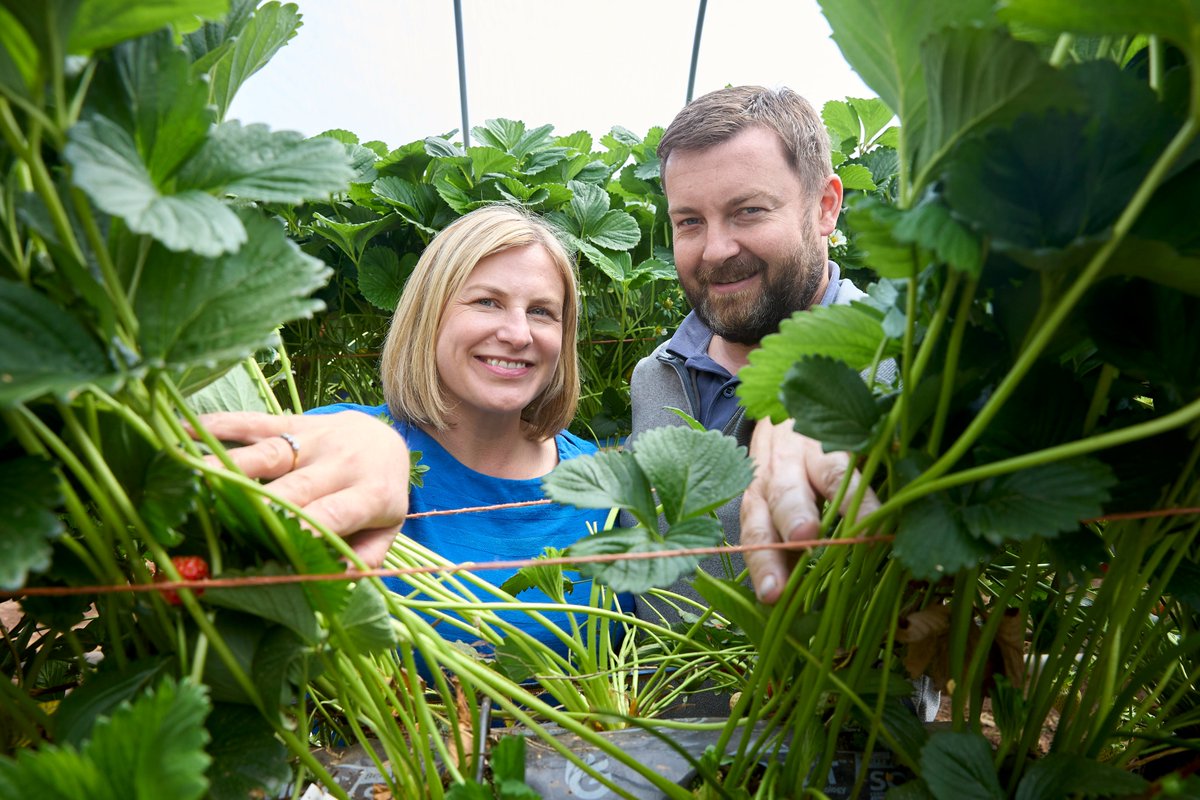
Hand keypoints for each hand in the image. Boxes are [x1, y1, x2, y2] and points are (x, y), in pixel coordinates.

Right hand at [194, 411, 409, 566]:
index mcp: (369, 494)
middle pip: (293, 487)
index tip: (270, 548)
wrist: (386, 439)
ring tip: (188, 481)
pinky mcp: (291, 421)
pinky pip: (252, 422)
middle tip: (216, 527)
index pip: (332, 515)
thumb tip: (334, 581)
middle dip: (256, 507)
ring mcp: (313, 438)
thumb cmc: (378, 495)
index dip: (302, 530)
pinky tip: (181, 433)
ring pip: (268, 453)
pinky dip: (216, 427)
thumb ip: (366, 557)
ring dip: (228, 467)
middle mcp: (341, 462)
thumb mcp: (387, 530)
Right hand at [740, 418, 878, 603]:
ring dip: (765, 557)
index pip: (837, 472)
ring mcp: (759, 488)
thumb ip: (876, 459)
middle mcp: (784, 465)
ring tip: (773, 592)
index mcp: (818, 447)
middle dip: (794, 517)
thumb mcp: (848, 438)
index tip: (870, 528)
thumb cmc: (823, 440)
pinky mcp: (747, 507)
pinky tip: (766, 597)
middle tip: (804, 539)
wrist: (777, 420)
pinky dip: (756, 568)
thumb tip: (917, 493)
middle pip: (787, 491)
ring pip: (757, 521)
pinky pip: (748, 538)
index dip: (853, 499)